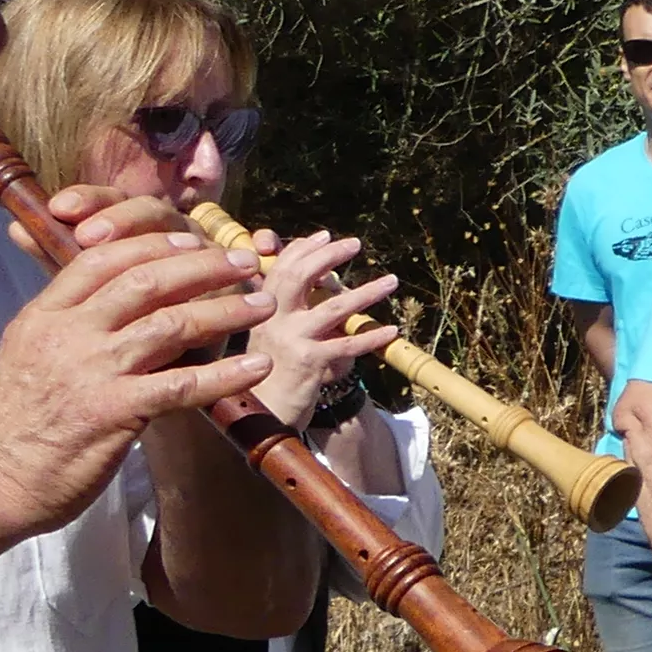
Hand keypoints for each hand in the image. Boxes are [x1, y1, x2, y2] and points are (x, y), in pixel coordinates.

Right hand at [0, 216, 274, 546]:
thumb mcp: (29, 356)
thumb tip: (112, 303)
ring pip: (170, 324)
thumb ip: (68, 325)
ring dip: (225, 311)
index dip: (153, 245)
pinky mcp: (113, 412)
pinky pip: (180, 385)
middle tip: (244, 262)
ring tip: (263, 304)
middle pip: (145, 281)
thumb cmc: (15, 425)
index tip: (193, 241)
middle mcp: (67, 333)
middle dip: (203, 266)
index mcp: (44, 316)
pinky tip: (256, 367)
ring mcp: (91, 370)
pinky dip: (224, 374)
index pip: (102, 259)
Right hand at [237, 226, 404, 430]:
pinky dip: (371, 337)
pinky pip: (346, 346)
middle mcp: (272, 320)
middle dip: (328, 256)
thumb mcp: (275, 336)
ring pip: (332, 309)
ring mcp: (290, 340)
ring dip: (366, 293)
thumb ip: (294, 311)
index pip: (282, 268)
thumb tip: (323, 281)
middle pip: (299, 277)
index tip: (326, 234)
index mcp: (263, 311)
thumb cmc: (271, 373)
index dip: (304, 248)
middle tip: (355, 244)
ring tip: (391, 281)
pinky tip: (391, 331)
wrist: (259, 417)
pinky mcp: (308, 364)